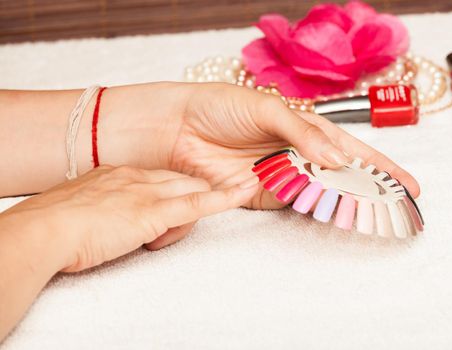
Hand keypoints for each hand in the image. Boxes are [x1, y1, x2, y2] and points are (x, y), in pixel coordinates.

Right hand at [2, 165, 258, 271]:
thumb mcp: (81, 209)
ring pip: (190, 191)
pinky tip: (245, 191)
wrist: (42, 231)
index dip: (176, 187)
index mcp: (120, 175)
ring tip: (166, 227)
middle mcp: (138, 177)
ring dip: (194, 209)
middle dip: (194, 193)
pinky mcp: (154, 212)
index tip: (184, 192)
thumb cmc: (54, 225)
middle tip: (191, 208)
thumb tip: (111, 220)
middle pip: (182, 180)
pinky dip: (224, 198)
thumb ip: (103, 209)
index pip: (161, 177)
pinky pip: (198, 203)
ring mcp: (147, 192)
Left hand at [169, 83, 419, 208]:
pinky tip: (336, 213)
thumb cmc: (220, 106)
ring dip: (349, 204)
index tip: (408, 185)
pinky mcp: (264, 196)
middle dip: (372, 192)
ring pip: (324, 193)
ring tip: (377, 214)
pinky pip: (295, 203)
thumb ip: (301, 133)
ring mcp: (284, 177)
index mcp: (306, 129)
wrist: (178, 128)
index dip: (381, 166)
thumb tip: (334, 157)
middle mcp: (300, 154)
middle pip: (344, 176)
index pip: (351, 150)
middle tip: (400, 209)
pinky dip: (316, 209)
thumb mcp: (265, 109)